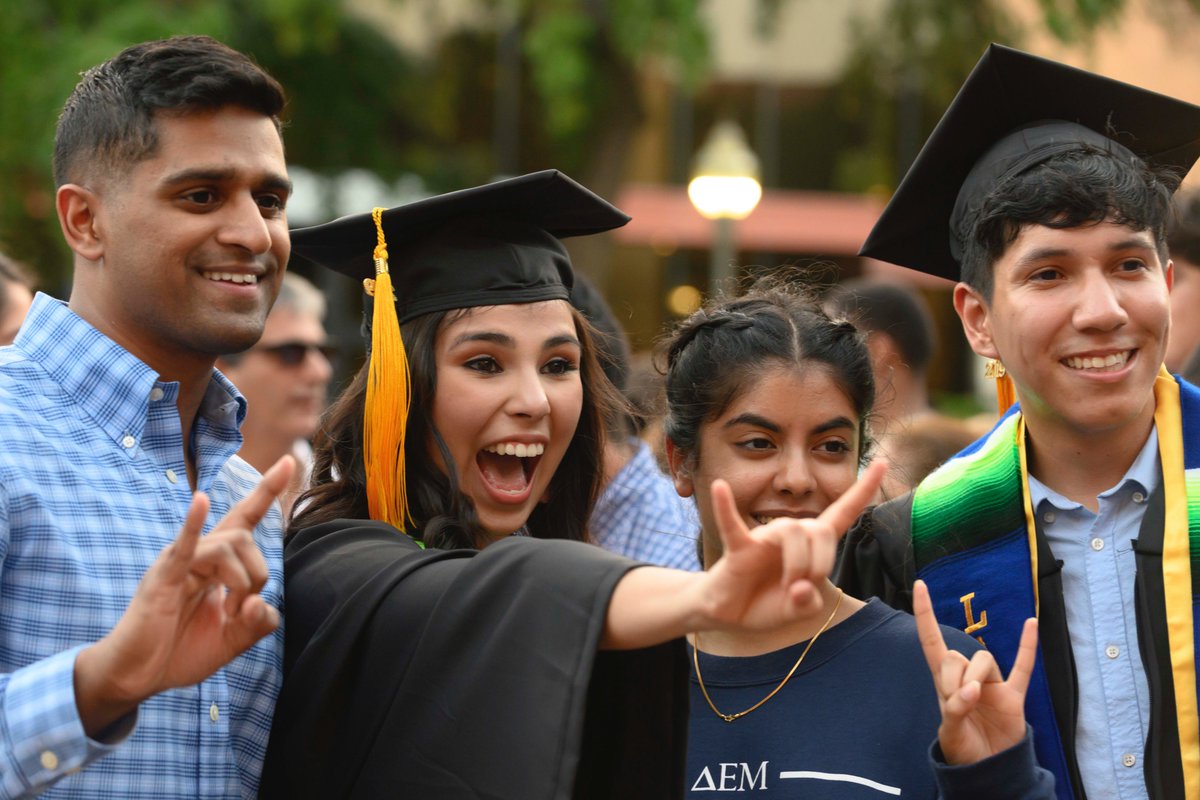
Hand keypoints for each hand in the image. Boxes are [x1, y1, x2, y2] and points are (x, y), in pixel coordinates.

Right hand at [74, 455, 293, 734]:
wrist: (138, 677)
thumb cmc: (180, 652)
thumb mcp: (232, 640)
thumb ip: (258, 622)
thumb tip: (260, 603)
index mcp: (216, 564)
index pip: (245, 518)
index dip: (268, 492)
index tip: (291, 462)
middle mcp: (199, 555)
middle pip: (244, 538)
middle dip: (256, 574)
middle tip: (241, 607)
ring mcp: (179, 563)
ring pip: (227, 546)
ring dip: (239, 579)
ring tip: (227, 608)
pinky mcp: (163, 577)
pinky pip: (183, 545)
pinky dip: (193, 523)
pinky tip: (200, 501)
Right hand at [698, 458, 886, 630]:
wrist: (731, 615)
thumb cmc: (766, 604)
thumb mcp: (797, 611)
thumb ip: (808, 604)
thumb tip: (802, 588)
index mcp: (810, 546)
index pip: (843, 512)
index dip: (863, 489)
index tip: (884, 463)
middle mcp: (789, 534)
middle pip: (820, 528)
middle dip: (823, 560)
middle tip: (808, 588)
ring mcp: (763, 538)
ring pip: (791, 530)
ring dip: (797, 562)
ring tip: (789, 587)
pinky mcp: (739, 547)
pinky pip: (733, 524)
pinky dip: (726, 507)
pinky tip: (721, 488)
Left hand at [914, 579, 1037, 764]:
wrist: (988, 770)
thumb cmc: (963, 749)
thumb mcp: (950, 732)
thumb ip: (955, 710)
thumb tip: (972, 691)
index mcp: (944, 681)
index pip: (931, 641)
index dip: (925, 614)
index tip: (919, 586)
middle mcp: (967, 677)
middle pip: (957, 655)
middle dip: (954, 677)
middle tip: (957, 702)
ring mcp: (992, 684)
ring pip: (983, 659)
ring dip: (977, 677)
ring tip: (975, 700)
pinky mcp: (1013, 695)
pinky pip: (1023, 665)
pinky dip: (1026, 645)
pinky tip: (1030, 622)